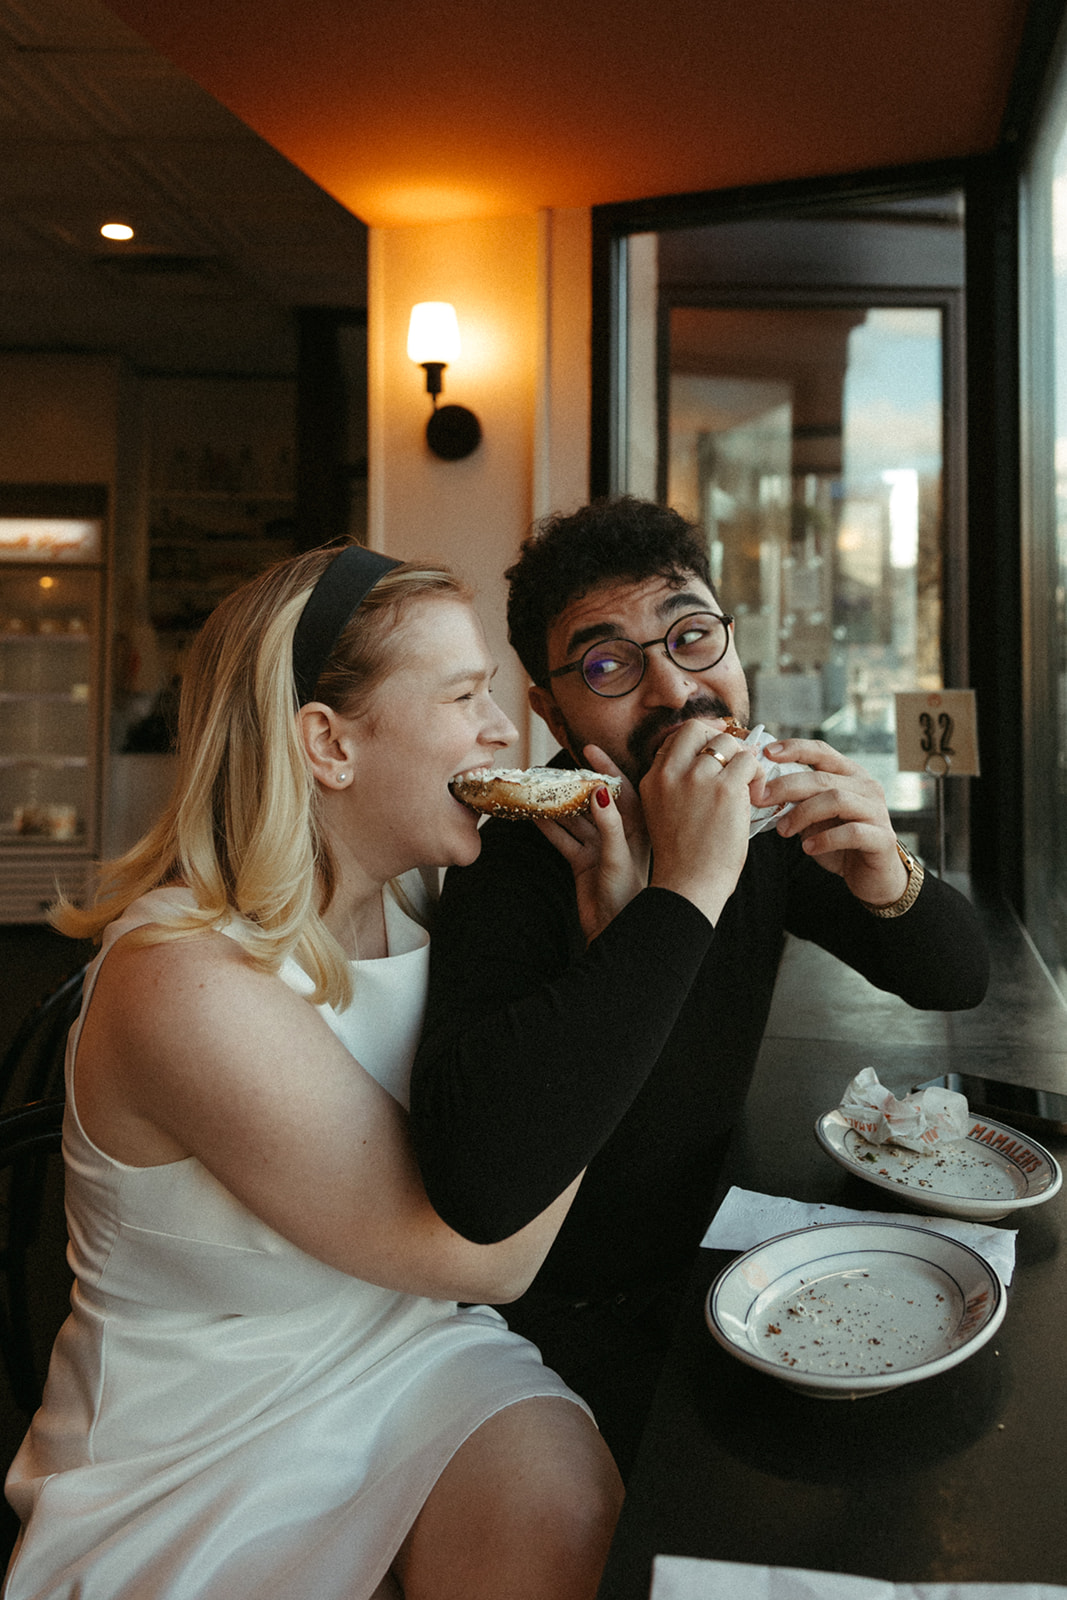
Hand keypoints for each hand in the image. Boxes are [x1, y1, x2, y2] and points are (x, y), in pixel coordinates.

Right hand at [535, 746, 647, 942]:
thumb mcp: (618, 857)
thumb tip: (598, 791)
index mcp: (635, 828)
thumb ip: (609, 825)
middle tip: (557, 766)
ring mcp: (598, 847)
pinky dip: (549, 828)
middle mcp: (617, 834)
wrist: (617, 932)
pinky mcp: (582, 862)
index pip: (622, 789)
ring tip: (539, 785)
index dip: (607, 768)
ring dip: (559, 804)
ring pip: (575, 819)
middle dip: (577, 783)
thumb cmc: (628, 896)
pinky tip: (533, 814)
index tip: (589, 750)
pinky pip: (563, 839)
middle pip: (595, 801)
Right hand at [639, 720, 757, 923]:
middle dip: (718, 739)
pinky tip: (757, 796)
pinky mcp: (725, 789)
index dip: (700, 745)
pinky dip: (757, 775)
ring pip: (727, 742)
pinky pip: (749, 762)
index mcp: (652, 780)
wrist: (688, 886)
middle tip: (735, 760)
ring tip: (748, 784)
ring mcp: (697, 779)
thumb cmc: (683, 858)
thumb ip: (677, 786)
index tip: (716, 757)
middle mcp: (670, 773)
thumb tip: (709, 761)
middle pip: (695, 728)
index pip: (675, 741)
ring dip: (742, 759)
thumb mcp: (663, 814)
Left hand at [756, 738, 907, 905]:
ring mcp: (877, 811)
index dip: (794, 749)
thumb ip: (798, 801)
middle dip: (787, 787)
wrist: (872, 877)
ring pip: (836, 800)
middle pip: (822, 778)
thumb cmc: (840, 843)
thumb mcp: (815, 817)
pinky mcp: (882, 838)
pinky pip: (852, 832)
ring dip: (803, 813)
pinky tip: (808, 848)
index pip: (821, 751)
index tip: (766, 753)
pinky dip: (825, 839)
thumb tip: (762, 790)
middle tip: (761, 799)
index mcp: (850, 775)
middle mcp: (866, 787)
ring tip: (783, 830)